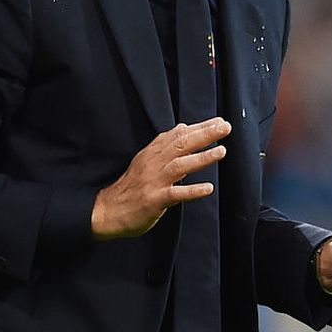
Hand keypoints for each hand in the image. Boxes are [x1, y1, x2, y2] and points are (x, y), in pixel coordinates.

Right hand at [91, 117, 231, 239]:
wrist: (107, 210)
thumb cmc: (132, 186)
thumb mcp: (146, 159)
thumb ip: (166, 145)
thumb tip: (183, 127)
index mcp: (153, 152)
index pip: (179, 134)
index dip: (200, 127)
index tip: (219, 121)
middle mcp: (154, 163)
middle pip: (181, 144)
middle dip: (205, 135)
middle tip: (225, 127)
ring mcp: (154, 181)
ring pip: (180, 165)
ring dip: (202, 158)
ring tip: (221, 151)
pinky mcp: (154, 200)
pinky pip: (175, 194)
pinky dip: (192, 191)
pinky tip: (208, 188)